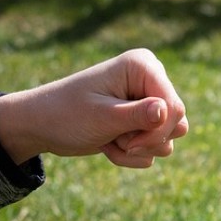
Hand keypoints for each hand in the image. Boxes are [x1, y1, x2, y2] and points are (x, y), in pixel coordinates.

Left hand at [0, 49, 188, 167]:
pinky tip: (109, 144)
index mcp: (143, 66)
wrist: (42, 125)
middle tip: (118, 141)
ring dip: (137, 150)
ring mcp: (148, 101)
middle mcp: (150, 79)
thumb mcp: (102, 117)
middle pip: (177, 123)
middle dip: (147, 141)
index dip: (157, 131)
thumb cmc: (67, 114)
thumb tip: (168, 111)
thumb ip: (137, 115)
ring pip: (168, 139)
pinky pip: (155, 148)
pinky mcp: (143, 121)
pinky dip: (132, 154)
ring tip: (109, 140)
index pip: (174, 106)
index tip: (129, 143)